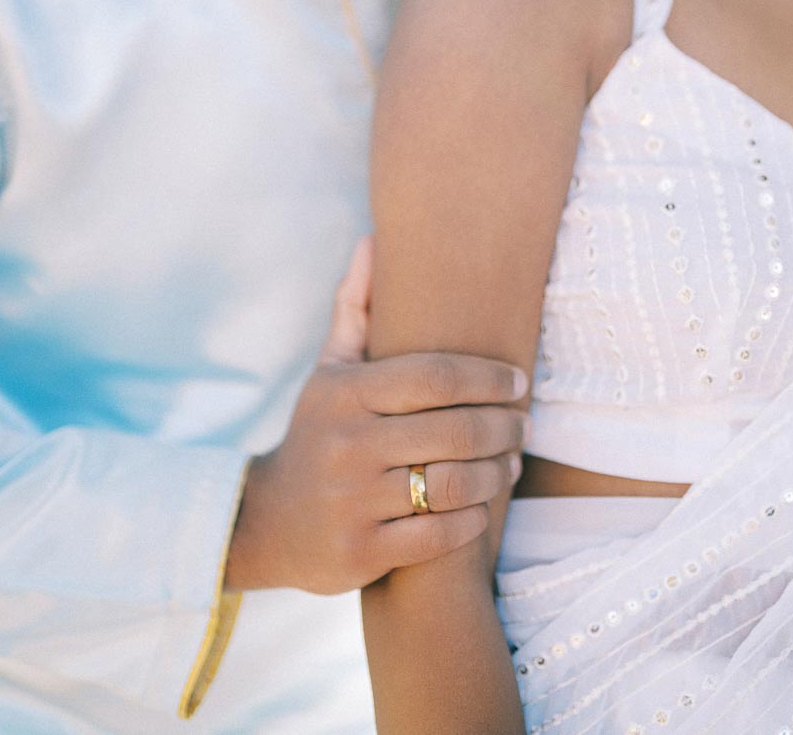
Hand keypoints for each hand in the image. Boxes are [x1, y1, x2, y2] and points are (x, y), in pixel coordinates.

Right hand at [225, 239, 527, 593]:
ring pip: (452, 484)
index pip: (436, 376)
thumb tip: (373, 240)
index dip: (488, 377)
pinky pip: (439, 535)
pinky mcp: (361, 552)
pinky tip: (481, 504)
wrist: (267, 520)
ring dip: (496, 474)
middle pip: (456, 431)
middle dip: (504, 428)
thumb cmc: (318, 431)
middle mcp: (347, 444)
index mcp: (345, 393)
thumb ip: (355, 306)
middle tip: (524, 426)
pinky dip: (471, 519)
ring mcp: (353, 500)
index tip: (518, 382)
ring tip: (511, 464)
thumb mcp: (329, 369)